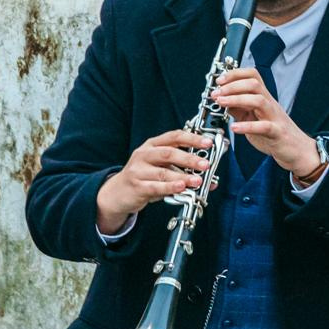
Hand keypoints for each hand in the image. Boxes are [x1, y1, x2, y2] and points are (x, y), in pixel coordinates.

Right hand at [95, 128, 212, 232]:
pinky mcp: (136, 186)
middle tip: (205, 164)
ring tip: (197, 180)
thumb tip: (210, 178)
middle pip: (169, 153)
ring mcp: (138, 170)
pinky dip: (170, 187)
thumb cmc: (144, 176)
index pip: (174, 136)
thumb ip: (183, 169)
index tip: (207, 143)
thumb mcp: (162, 167)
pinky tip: (181, 188)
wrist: (118, 192)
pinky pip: (155, 187)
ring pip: (163, 172)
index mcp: (153, 145)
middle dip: (189, 159)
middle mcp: (144, 155)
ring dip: (183, 176)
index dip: (192, 138)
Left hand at [211, 67, 315, 172]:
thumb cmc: (275, 133)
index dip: (235, 74)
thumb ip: (239, 109)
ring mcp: (274, 117)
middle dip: (232, 86)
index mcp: (264, 98)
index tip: (219, 80)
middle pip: (254, 84)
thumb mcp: (253, 118)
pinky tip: (234, 128)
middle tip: (216, 94)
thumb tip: (222, 100)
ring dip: (237, 99)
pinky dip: (247, 126)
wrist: (297, 150)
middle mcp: (270, 104)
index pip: (252, 76)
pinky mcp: (277, 133)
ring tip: (221, 103)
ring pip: (258, 101)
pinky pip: (264, 127)